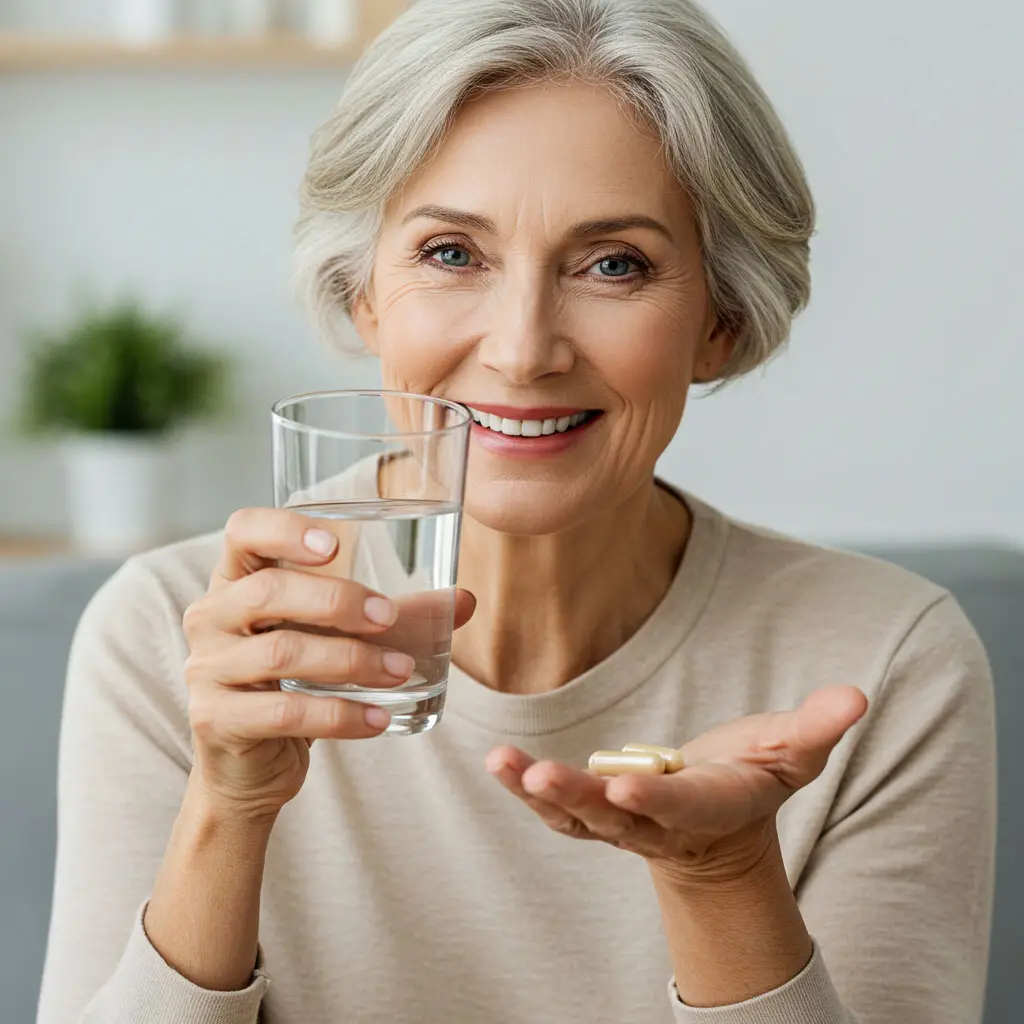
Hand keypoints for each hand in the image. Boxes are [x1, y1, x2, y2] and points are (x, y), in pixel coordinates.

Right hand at [182, 507, 474, 820]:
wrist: (251, 767)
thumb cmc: (296, 685)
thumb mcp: (337, 640)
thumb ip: (396, 617)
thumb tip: (464, 600)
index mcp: (237, 581)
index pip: (243, 532)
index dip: (284, 530)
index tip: (334, 543)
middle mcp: (211, 617)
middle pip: (269, 592)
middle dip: (338, 601)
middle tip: (390, 618)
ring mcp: (207, 670)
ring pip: (282, 653)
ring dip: (352, 661)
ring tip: (402, 673)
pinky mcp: (216, 720)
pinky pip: (283, 712)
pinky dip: (340, 715)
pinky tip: (380, 719)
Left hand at [487, 686, 867, 880]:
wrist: (720, 818)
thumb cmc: (755, 775)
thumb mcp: (793, 751)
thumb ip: (817, 727)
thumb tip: (856, 696)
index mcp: (711, 806)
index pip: (683, 808)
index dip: (657, 801)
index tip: (624, 790)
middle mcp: (659, 823)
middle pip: (615, 819)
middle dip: (578, 799)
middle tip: (540, 776)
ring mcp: (622, 823)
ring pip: (576, 816)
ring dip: (538, 792)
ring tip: (503, 764)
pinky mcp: (597, 811)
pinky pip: (556, 807)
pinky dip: (526, 789)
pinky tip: (500, 764)